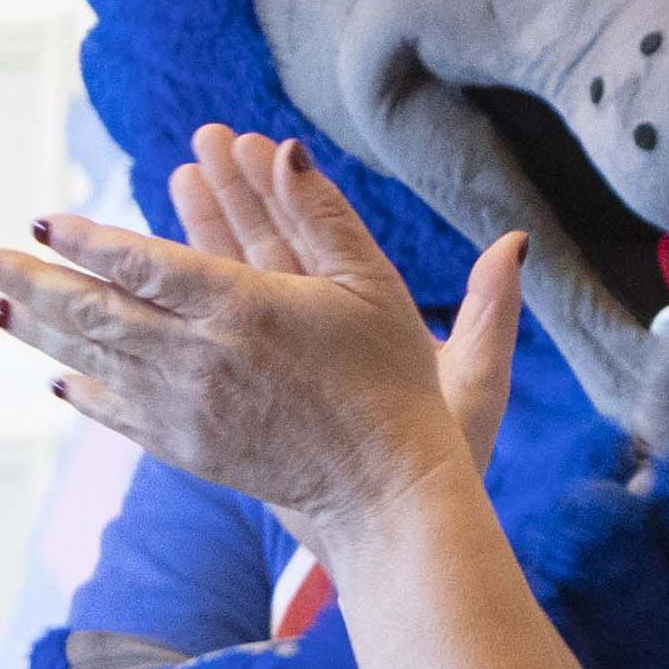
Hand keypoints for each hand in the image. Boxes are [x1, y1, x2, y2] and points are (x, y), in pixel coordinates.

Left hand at [0, 128, 525, 546]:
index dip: (86, 238)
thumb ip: (320, 214)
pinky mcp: (187, 449)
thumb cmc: (388, 381)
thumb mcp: (369, 284)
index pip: (140, 261)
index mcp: (241, 308)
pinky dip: (82, 389)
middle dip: (33, 281)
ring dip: (39, 331)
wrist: (384, 490)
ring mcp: (186, 409)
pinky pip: (117, 412)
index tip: (43, 218)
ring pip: (93, 360)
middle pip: (95, 311)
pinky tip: (57, 375)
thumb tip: (280, 146)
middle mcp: (198, 358)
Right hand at [170, 133, 516, 476]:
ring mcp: (283, 361)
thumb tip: (514, 241)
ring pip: (234, 288)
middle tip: (203, 141)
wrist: (404, 527)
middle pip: (269, 250)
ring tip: (177, 178)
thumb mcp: (476, 379)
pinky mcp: (255, 394)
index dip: (289, 189)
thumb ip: (489, 311)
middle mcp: (323, 331)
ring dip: (205, 236)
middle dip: (235, 195)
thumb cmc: (446, 459)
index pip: (321, 236)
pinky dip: (188, 304)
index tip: (261, 143)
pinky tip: (154, 268)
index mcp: (370, 313)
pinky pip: (215, 338)